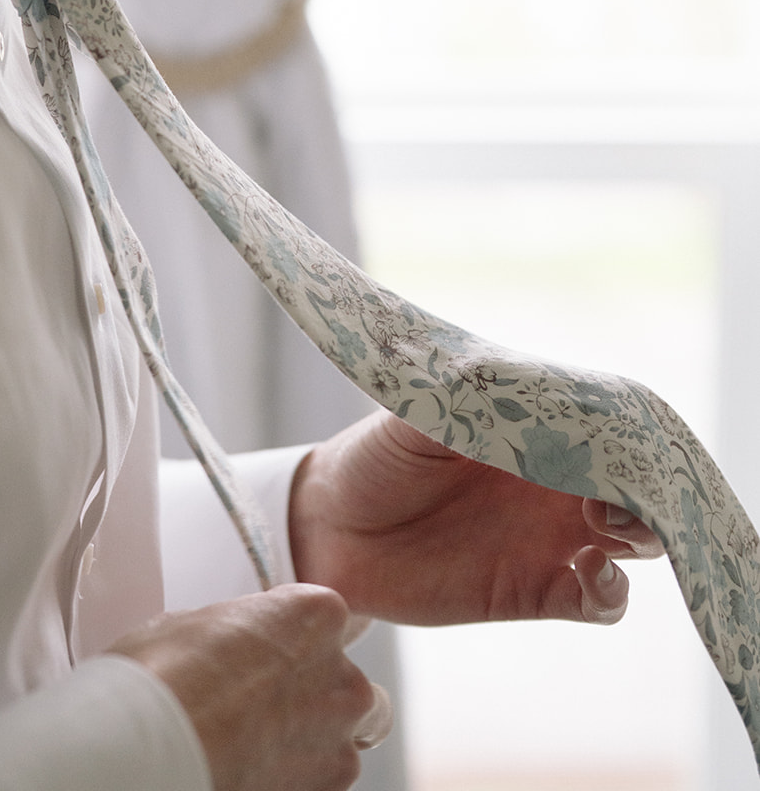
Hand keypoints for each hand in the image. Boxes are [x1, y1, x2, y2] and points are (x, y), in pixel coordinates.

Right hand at [109, 582, 391, 790]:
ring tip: (255, 750)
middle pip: (348, 687)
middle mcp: (344, 676)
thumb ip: (234, 631)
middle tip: (264, 710)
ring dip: (311, 746)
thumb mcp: (193, 622)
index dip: (291, 643)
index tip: (262, 657)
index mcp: (317, 617)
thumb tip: (224, 645)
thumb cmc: (168, 676)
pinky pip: (322, 785)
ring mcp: (340, 742)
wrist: (160, 747)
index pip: (324, 622)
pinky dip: (296, 782)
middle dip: (318, 699)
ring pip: (343, 743)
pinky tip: (254, 774)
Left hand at [289, 410, 664, 627]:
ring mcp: (548, 537)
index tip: (623, 443)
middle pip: (633, 483)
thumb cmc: (375, 455)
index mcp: (534, 431)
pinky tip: (589, 575)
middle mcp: (552, 482)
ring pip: (629, 541)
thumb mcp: (414, 413)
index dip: (628, 435)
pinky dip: (610, 593)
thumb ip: (461, 398)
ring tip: (604, 528)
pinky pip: (597, 601)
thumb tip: (500, 378)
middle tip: (617, 491)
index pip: (607, 428)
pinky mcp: (533, 590)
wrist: (332, 527)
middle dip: (646, 487)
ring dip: (639, 535)